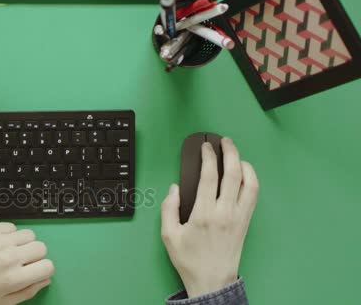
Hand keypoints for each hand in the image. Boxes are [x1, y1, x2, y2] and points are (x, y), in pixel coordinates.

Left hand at [0, 222, 53, 304]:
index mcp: (14, 279)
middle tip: (21, 262)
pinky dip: (9, 234)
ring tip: (9, 252)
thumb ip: (27, 292)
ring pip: (28, 234)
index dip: (43, 270)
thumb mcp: (1, 303)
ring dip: (23, 243)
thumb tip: (44, 279)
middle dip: (35, 256)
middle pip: (41, 247)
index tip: (35, 271)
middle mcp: (9, 257)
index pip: (48, 266)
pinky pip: (11, 226)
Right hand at [161, 137, 258, 297]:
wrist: (212, 280)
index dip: (208, 157)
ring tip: (236, 155)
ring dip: (244, 164)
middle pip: (233, 173)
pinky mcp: (246, 221)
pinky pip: (254, 194)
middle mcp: (225, 212)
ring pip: (250, 182)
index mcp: (204, 214)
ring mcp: (239, 216)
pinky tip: (244, 174)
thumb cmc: (189, 259)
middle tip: (225, 141)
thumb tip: (175, 188)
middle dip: (230, 152)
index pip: (209, 176)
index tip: (205, 147)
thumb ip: (168, 208)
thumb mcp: (169, 235)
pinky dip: (251, 179)